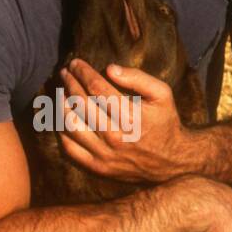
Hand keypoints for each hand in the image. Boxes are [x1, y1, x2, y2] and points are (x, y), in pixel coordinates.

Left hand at [57, 58, 187, 182]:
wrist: (171, 163)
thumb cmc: (165, 122)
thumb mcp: (162, 94)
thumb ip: (138, 78)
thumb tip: (109, 68)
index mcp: (131, 117)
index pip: (97, 88)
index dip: (83, 72)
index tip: (75, 63)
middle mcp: (115, 136)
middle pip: (81, 103)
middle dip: (69, 83)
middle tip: (64, 72)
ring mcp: (104, 154)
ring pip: (71, 125)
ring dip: (62, 104)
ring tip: (61, 92)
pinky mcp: (98, 168)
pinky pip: (69, 148)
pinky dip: (62, 130)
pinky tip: (63, 117)